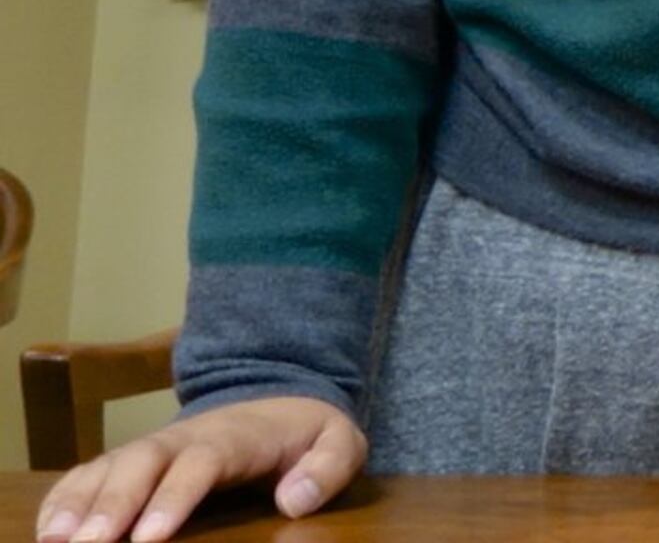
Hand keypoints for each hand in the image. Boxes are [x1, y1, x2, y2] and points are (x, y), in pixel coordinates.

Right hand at [31, 395, 364, 542]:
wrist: (278, 400)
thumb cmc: (306, 434)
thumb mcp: (339, 443)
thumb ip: (328, 468)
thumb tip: (297, 500)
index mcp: (234, 438)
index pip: (199, 464)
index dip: (172, 498)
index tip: (149, 537)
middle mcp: (183, 439)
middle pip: (141, 465)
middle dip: (112, 506)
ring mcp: (153, 448)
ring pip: (108, 467)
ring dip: (78, 503)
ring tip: (54, 542)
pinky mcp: (132, 460)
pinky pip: (91, 473)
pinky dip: (65, 497)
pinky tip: (47, 530)